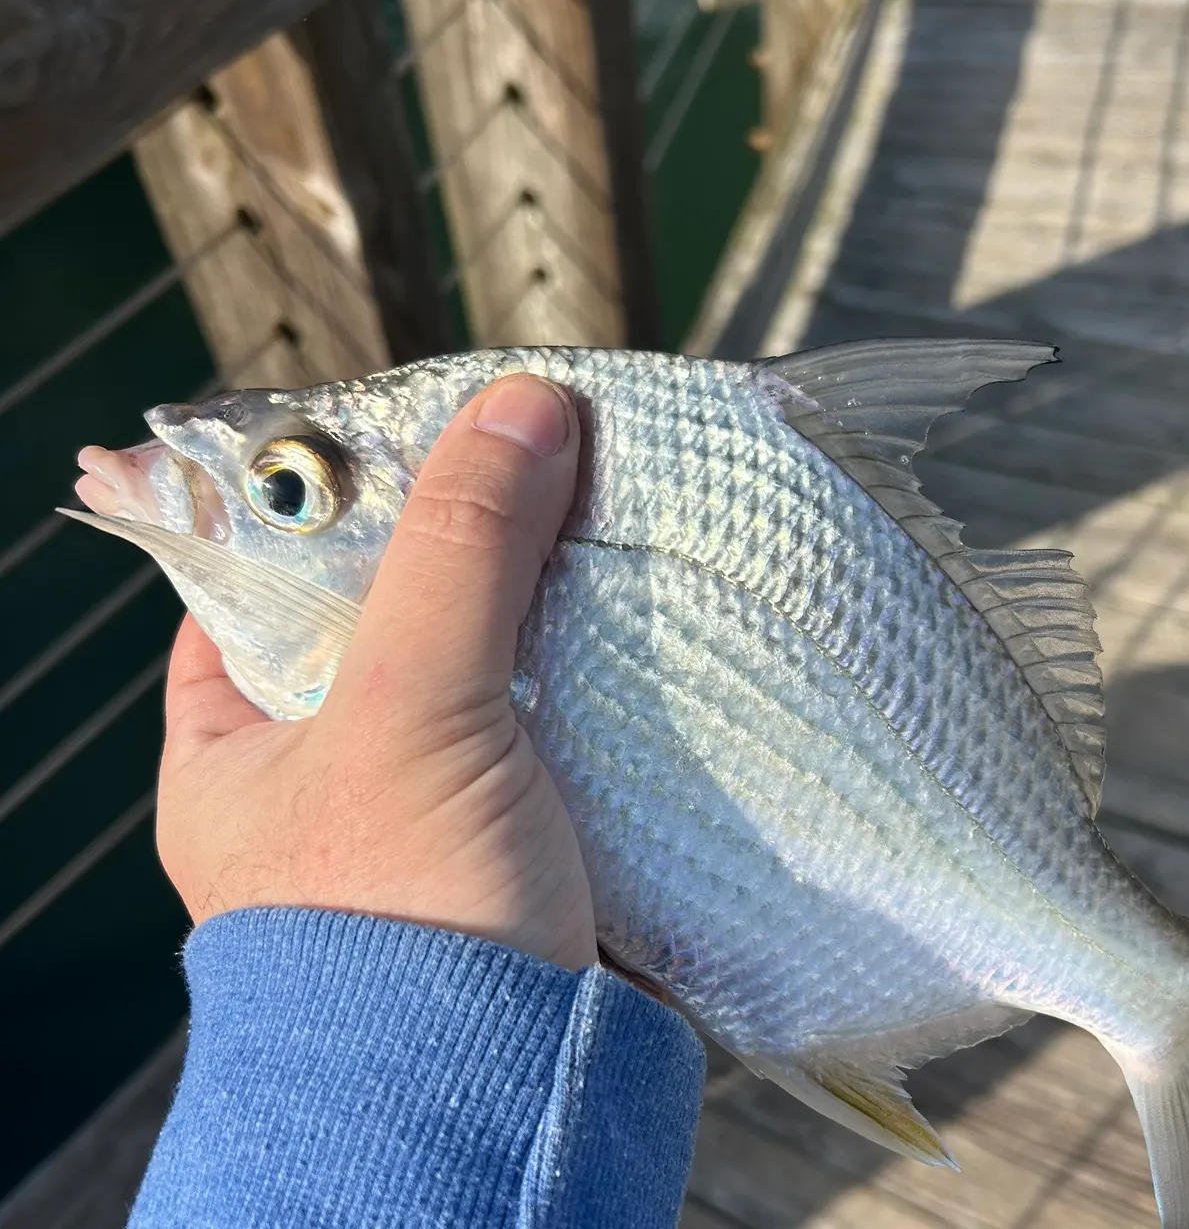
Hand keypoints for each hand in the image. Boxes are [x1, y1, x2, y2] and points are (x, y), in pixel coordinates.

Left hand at [156, 374, 596, 970]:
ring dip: (543, 595)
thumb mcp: (408, 712)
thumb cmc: (402, 918)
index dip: (327, 499)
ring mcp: (430, 800)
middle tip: (531, 450)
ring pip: (486, 656)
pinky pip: (553, 709)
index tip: (410, 429)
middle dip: (463, 536)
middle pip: (391, 608)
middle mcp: (325, 769)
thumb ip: (458, 554)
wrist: (501, 1101)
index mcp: (235, 746)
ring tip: (600, 502)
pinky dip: (591, 659)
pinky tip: (636, 601)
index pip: (254, 580)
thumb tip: (524, 403)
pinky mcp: (525, 826)